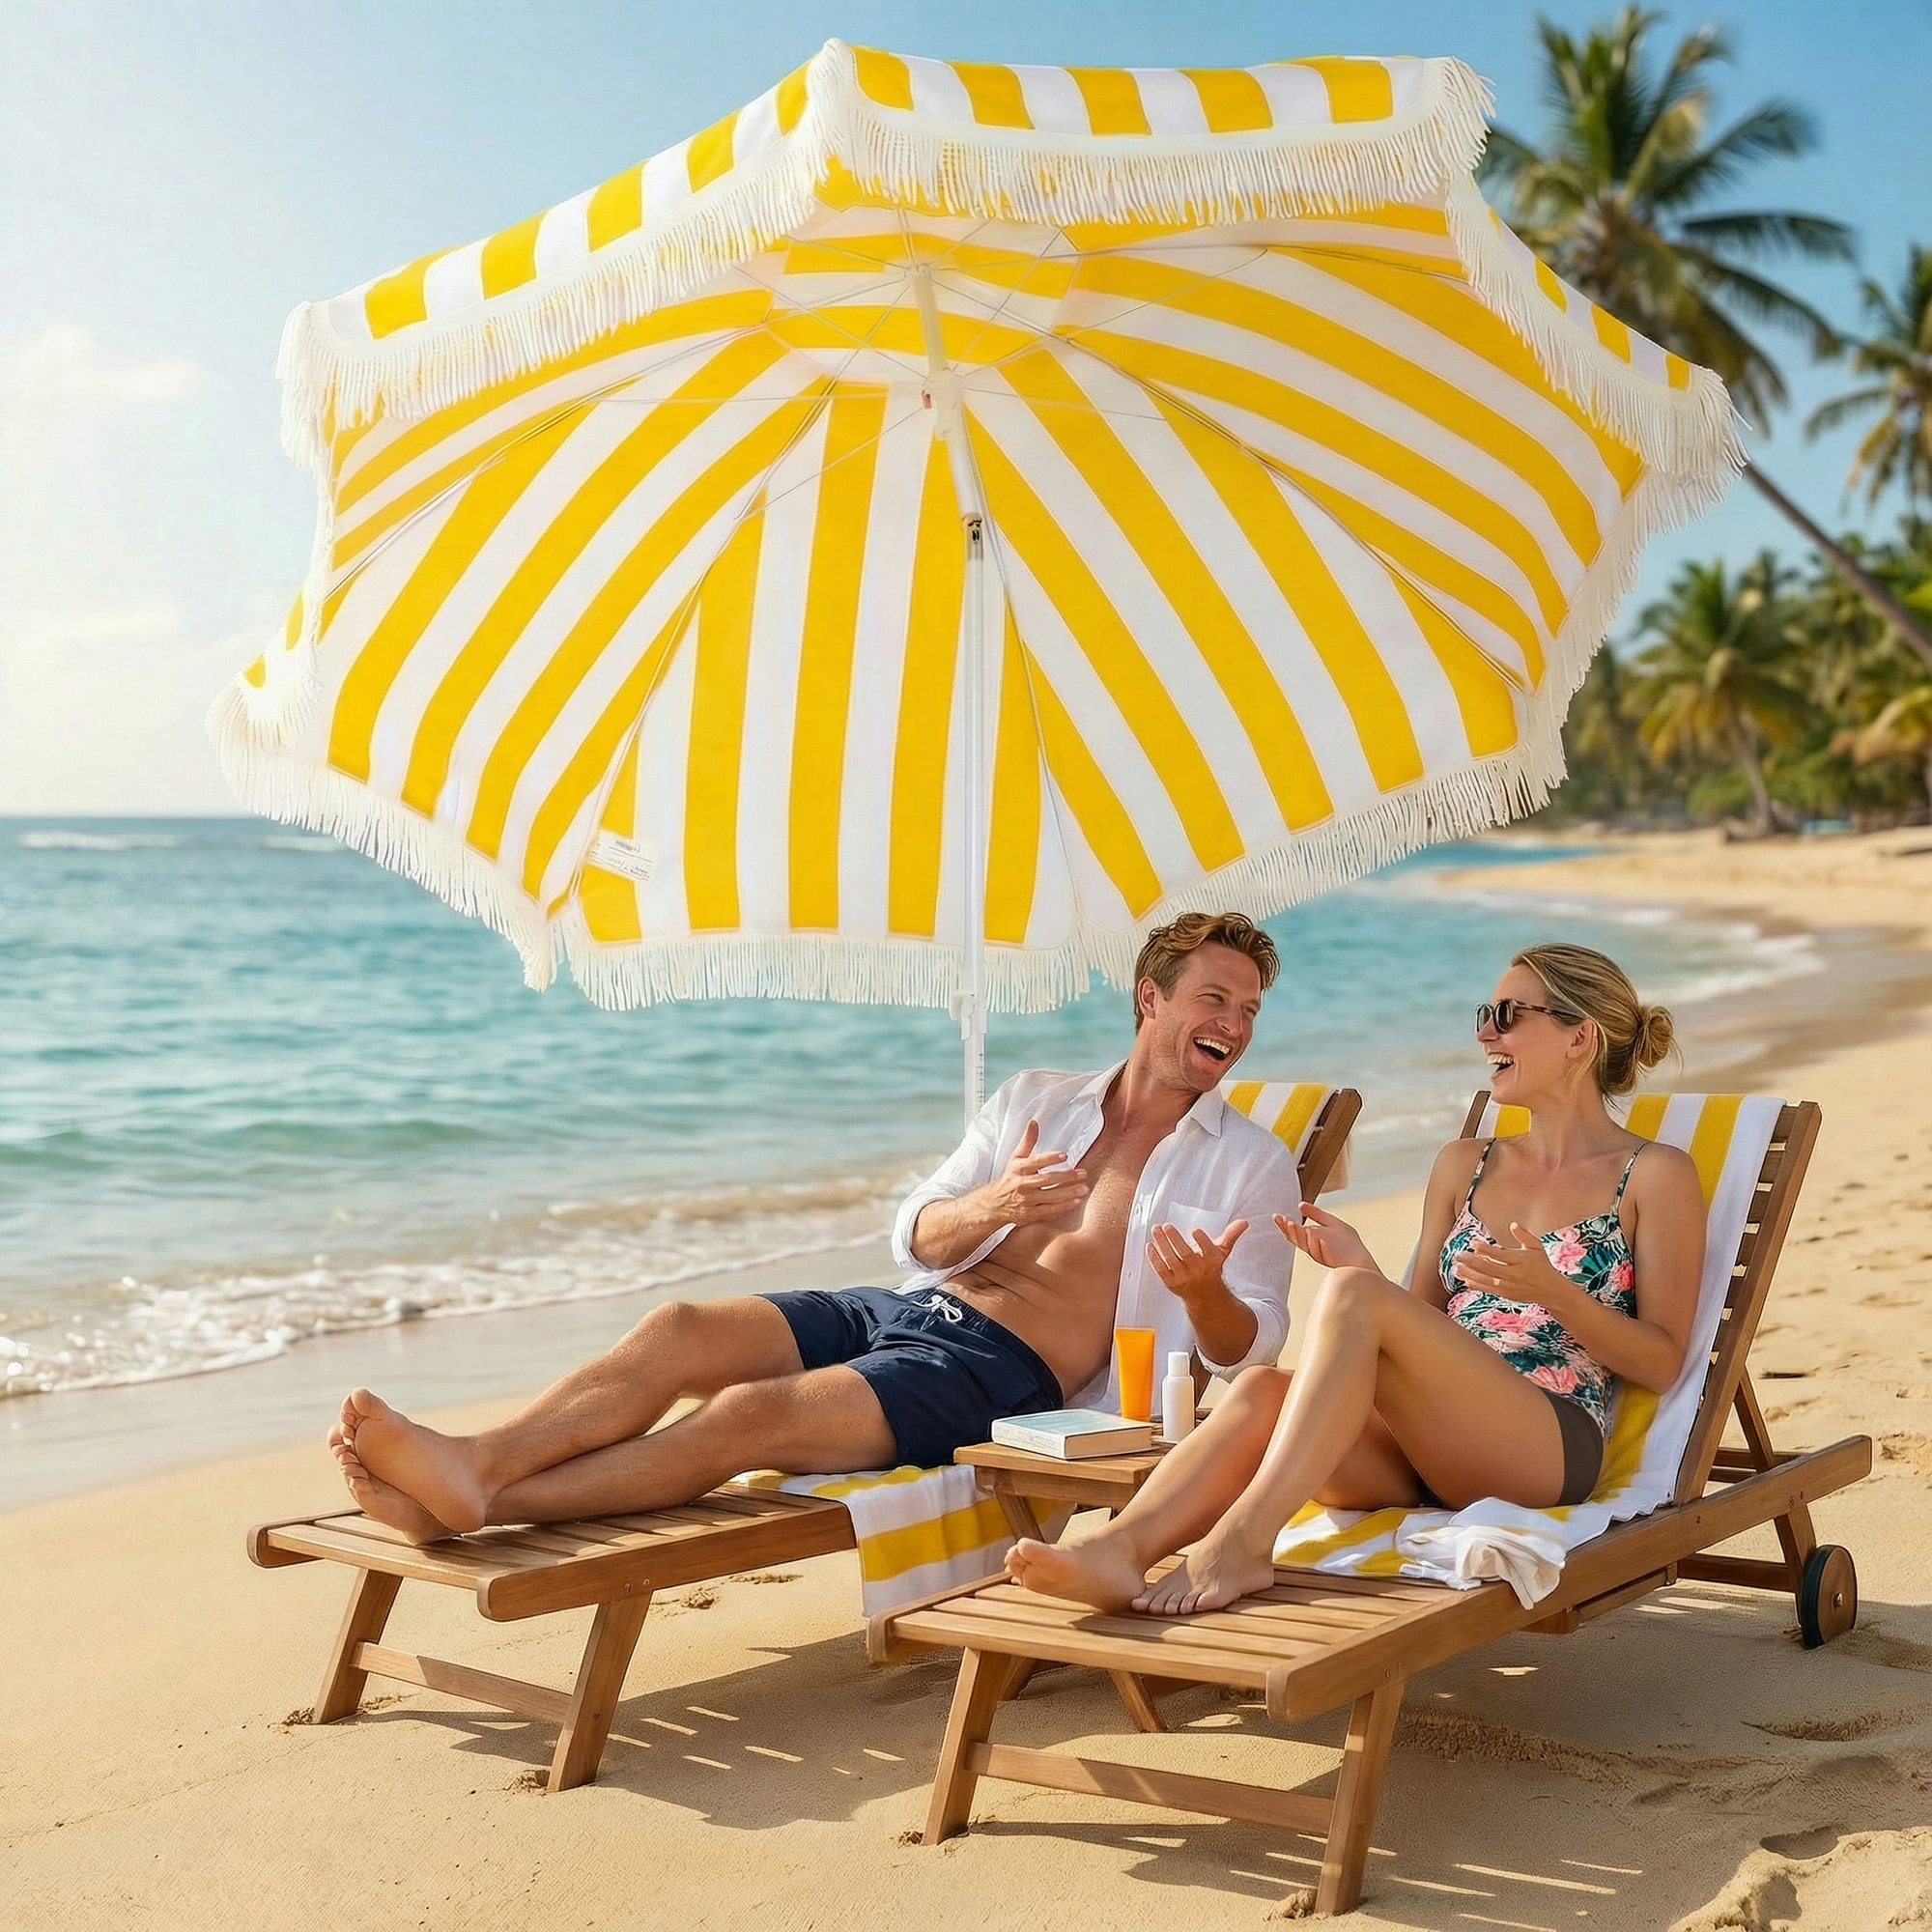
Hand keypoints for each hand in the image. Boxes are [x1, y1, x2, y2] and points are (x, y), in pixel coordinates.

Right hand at [977, 1119, 1087, 1226]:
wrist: (994, 1204)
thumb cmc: (1010, 1178)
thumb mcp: (1016, 1158)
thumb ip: (1028, 1141)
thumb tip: (1034, 1122)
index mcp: (1018, 1168)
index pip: (1035, 1162)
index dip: (1049, 1158)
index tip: (1064, 1155)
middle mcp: (1021, 1184)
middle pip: (1046, 1179)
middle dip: (1066, 1176)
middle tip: (1083, 1173)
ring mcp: (1026, 1201)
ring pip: (1050, 1196)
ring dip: (1069, 1192)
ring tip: (1085, 1188)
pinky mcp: (1029, 1214)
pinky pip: (1049, 1210)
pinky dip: (1063, 1207)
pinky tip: (1076, 1201)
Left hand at [1148, 1219, 1246, 1304]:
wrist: (1205, 1296)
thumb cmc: (1212, 1268)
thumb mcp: (1222, 1253)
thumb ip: (1230, 1236)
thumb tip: (1244, 1222)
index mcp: (1212, 1263)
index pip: (1208, 1251)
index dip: (1202, 1241)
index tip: (1195, 1230)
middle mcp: (1198, 1272)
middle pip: (1186, 1254)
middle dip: (1175, 1239)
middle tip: (1166, 1225)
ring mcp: (1184, 1278)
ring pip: (1171, 1259)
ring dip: (1162, 1244)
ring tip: (1156, 1229)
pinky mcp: (1171, 1283)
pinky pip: (1161, 1269)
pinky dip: (1154, 1257)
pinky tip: (1150, 1245)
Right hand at [1274, 1202, 1374, 1272]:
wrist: (1361, 1259)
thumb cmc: (1346, 1244)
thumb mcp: (1330, 1222)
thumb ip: (1316, 1214)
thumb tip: (1300, 1204)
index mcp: (1311, 1239)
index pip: (1294, 1232)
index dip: (1284, 1225)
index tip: (1276, 1216)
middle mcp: (1313, 1247)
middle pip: (1297, 1239)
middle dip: (1289, 1230)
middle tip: (1283, 1220)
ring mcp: (1322, 1254)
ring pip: (1307, 1245)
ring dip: (1300, 1235)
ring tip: (1293, 1224)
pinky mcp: (1332, 1258)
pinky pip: (1323, 1253)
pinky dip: (1318, 1245)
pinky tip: (1316, 1237)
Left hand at [1449, 1223, 1568, 1303]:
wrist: (1551, 1290)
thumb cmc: (1541, 1265)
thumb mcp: (1536, 1247)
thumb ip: (1524, 1235)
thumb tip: (1513, 1224)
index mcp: (1521, 1260)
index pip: (1499, 1254)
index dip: (1484, 1248)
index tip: (1472, 1241)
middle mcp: (1514, 1274)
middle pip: (1489, 1268)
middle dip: (1471, 1261)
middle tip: (1457, 1255)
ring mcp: (1509, 1286)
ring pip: (1486, 1280)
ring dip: (1469, 1274)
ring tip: (1456, 1267)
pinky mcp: (1507, 1294)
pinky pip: (1488, 1290)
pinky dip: (1476, 1285)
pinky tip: (1465, 1279)